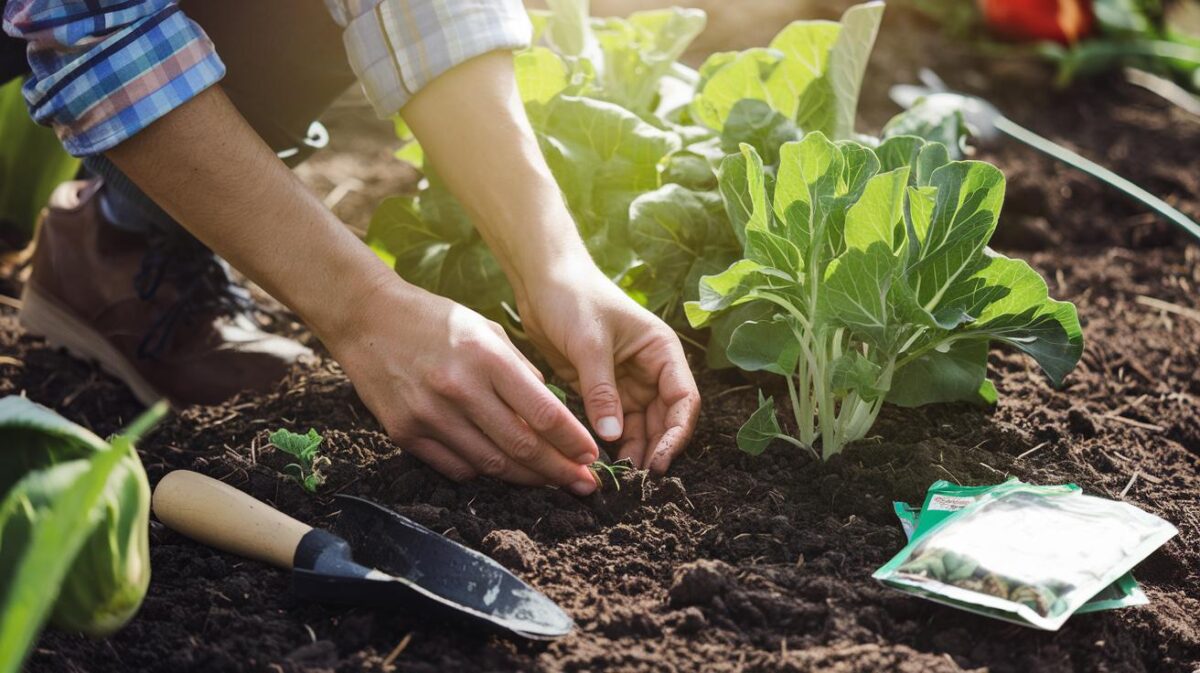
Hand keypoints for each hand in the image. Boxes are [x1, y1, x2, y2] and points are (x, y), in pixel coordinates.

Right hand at [328, 276, 599, 493]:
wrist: (367, 318)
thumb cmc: (434, 320)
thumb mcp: (485, 329)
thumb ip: (520, 369)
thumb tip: (552, 412)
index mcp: (485, 357)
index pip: (543, 412)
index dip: (572, 441)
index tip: (592, 457)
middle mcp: (458, 389)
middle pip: (521, 446)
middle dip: (559, 471)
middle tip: (584, 483)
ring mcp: (429, 415)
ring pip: (491, 464)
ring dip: (526, 478)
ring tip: (551, 482)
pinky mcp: (404, 432)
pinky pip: (456, 467)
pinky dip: (485, 471)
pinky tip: (503, 470)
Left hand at [517, 259, 700, 474]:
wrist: (541, 281)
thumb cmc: (573, 298)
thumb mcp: (589, 344)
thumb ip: (602, 390)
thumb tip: (613, 437)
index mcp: (662, 351)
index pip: (684, 399)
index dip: (676, 433)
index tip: (660, 462)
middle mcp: (652, 369)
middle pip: (665, 419)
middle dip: (655, 449)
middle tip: (636, 480)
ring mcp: (627, 381)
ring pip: (640, 426)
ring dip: (633, 451)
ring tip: (619, 477)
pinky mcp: (602, 390)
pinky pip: (613, 423)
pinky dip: (611, 443)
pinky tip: (601, 462)